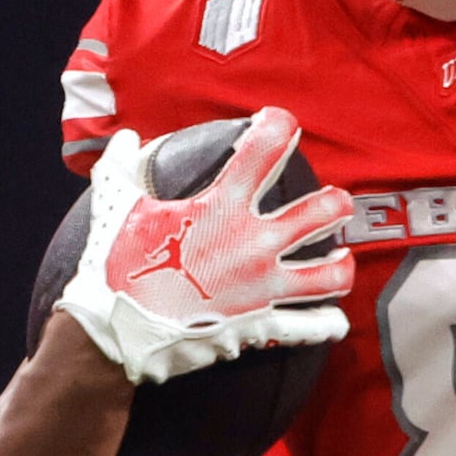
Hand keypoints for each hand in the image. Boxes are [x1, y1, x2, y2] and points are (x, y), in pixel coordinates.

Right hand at [56, 111, 354, 383]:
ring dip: (340, 264)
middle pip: (321, 213)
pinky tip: (334, 322)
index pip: (265, 148)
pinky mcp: (260, 326)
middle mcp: (253, 244)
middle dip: (335, 203)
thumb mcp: (114, 205)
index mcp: (223, 207)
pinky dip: (325, 325)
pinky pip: (308, 327)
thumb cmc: (116, 266)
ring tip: (339, 257)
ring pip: (329, 275)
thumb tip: (126, 137)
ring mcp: (261, 288)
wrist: (117, 332)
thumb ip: (123, 165)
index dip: (279, 125)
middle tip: (333, 202)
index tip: (279, 124)